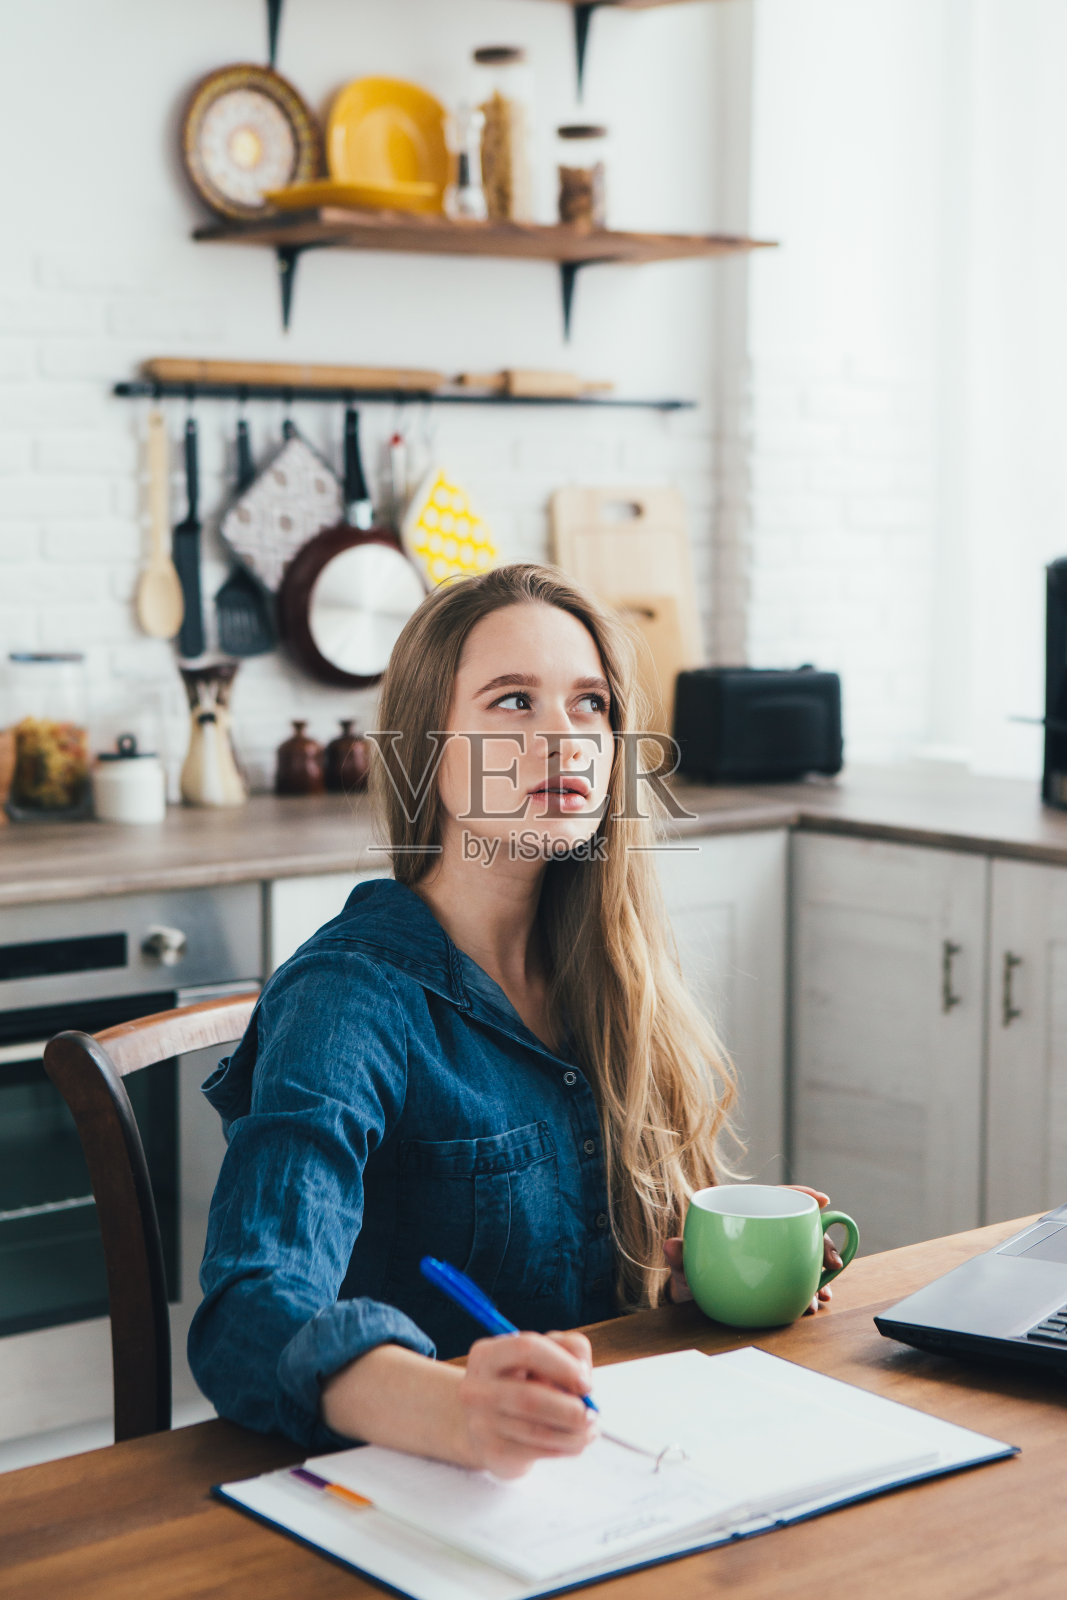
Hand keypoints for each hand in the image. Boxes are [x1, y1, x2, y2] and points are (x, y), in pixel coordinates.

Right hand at [458, 1330, 597, 1478]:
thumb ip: (569, 1349)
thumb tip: (583, 1377)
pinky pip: (537, 1452)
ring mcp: (481, 1423)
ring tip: (590, 1429)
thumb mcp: (544, 1354)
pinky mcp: (493, 1453)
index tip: (587, 1383)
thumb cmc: (524, 1382)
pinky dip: (566, 1448)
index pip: (526, 1349)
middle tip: (592, 1414)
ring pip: (537, 1431)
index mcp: (487, 1354)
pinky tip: (576, 1442)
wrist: (488, 1426)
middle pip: (529, 1398)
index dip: (563, 1365)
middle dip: (569, 1409)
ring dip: (574, 1433)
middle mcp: (477, 1388)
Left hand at [665, 1187, 843, 1314]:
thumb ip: (679, 1256)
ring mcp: (776, 1256)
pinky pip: (802, 1280)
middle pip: (802, 1229)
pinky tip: (816, 1303)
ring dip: (821, 1275)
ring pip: (807, 1257)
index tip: (822, 1199)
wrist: (695, 1300)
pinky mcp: (780, 1279)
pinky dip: (813, 1291)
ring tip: (821, 1296)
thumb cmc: (691, 1272)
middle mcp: (766, 1234)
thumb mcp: (685, 1264)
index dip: (800, 1195)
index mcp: (745, 1216)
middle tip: (832, 1263)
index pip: (776, 1196)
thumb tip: (671, 1245)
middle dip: (824, 1242)